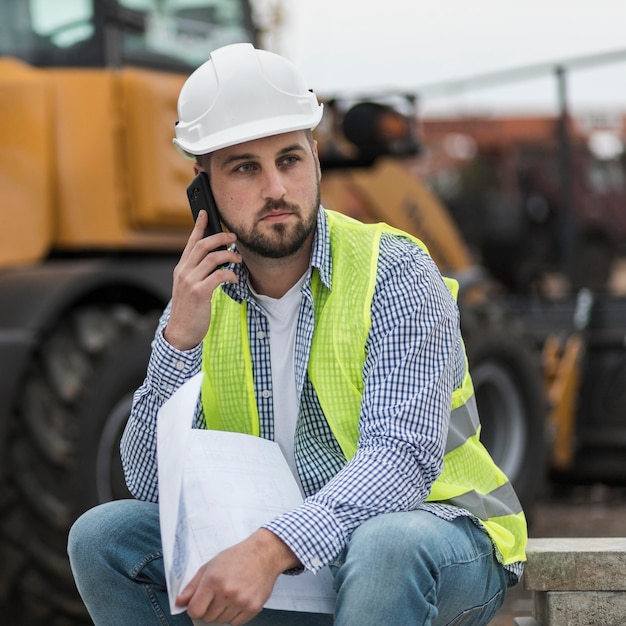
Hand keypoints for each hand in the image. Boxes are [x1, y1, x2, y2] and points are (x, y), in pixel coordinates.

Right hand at [165, 210, 239, 350]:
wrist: (181, 332)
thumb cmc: (189, 310)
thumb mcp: (188, 287)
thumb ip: (197, 272)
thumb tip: (216, 260)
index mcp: (181, 269)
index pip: (190, 242)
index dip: (198, 226)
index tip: (205, 213)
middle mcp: (184, 272)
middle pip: (203, 245)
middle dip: (221, 237)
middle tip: (234, 237)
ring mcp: (190, 281)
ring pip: (213, 258)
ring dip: (229, 256)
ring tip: (238, 260)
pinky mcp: (199, 292)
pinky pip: (219, 275)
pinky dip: (230, 274)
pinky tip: (234, 278)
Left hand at [176, 529, 299, 624]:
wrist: (263, 554)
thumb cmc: (237, 557)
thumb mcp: (211, 565)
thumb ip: (193, 586)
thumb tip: (179, 602)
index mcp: (213, 580)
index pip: (194, 610)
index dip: (195, 608)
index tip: (199, 603)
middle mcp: (227, 592)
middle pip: (208, 617)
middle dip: (210, 608)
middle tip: (219, 593)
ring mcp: (241, 601)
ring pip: (221, 621)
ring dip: (223, 611)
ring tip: (231, 594)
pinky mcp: (253, 607)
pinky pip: (236, 623)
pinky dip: (235, 614)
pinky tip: (239, 599)